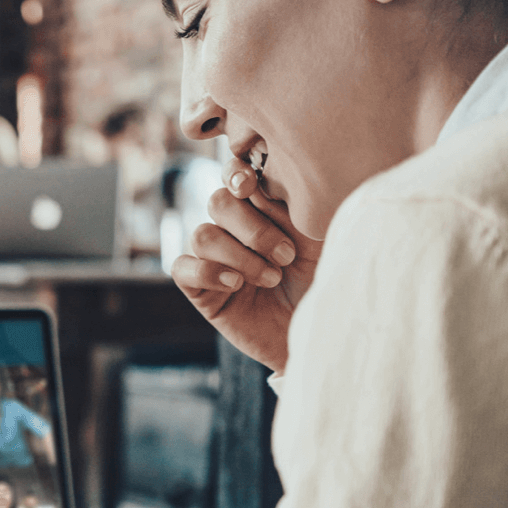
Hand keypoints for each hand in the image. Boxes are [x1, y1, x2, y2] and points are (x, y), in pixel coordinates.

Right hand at [172, 158, 321, 373]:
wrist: (320, 332)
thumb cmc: (324, 282)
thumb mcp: (318, 238)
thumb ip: (293, 206)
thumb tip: (263, 182)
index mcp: (261, 208)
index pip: (235, 176)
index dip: (237, 174)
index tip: (251, 186)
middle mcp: (232, 229)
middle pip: (218, 202)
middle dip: (253, 228)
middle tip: (286, 256)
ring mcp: (213, 258)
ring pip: (202, 235)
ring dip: (240, 256)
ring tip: (271, 278)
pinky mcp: (199, 289)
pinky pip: (182, 268)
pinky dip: (209, 272)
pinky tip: (237, 286)